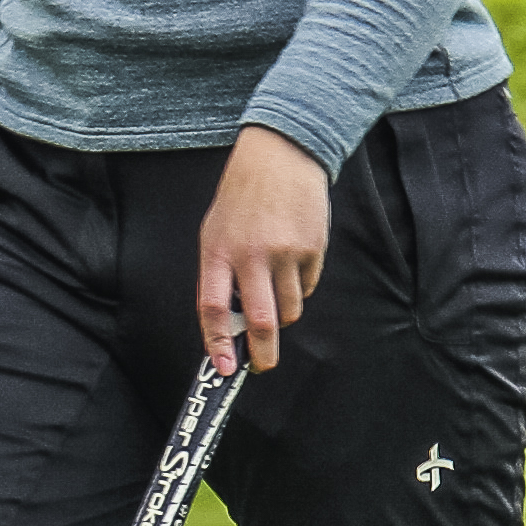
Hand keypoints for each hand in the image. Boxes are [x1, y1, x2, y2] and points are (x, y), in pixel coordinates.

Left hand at [196, 126, 330, 373]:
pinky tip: (291, 259)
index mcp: (219, 251)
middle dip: (262, 354)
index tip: (223, 368)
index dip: (217, 343)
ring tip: (274, 286)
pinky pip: (307, 288)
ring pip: (289, 310)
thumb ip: (220, 275)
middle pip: (260, 322)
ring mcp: (285, 253)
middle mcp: (252, 254)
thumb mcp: (216, 232)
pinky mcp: (312, 249)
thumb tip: (230, 325)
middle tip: (261, 367)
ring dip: (282, 314)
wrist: (280, 157)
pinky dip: (298, 287)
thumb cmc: (241, 198)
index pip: (213, 308)